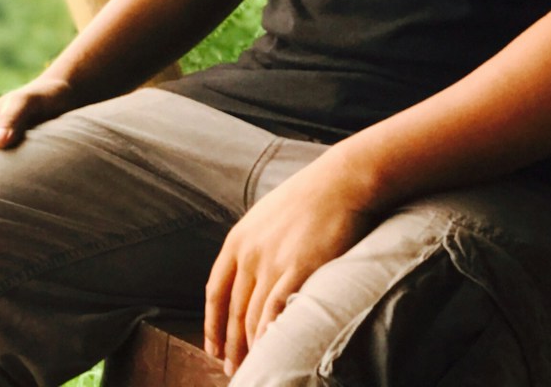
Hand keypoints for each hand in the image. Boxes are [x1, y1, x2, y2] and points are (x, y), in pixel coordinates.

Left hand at [203, 155, 378, 373]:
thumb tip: (251, 275)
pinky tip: (272, 352)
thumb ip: (254, 247)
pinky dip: (272, 336)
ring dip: (252, 348)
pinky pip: (278, 311)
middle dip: (231, 345)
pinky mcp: (299, 269)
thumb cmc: (308, 200)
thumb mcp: (266, 219)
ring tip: (254, 370)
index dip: (212, 324)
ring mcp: (272, 262)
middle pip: (233, 310)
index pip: (215, 291)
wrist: (339, 183)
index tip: (212, 348)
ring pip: (254, 316)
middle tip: (233, 370)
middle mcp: (248, 254)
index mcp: (237, 241)